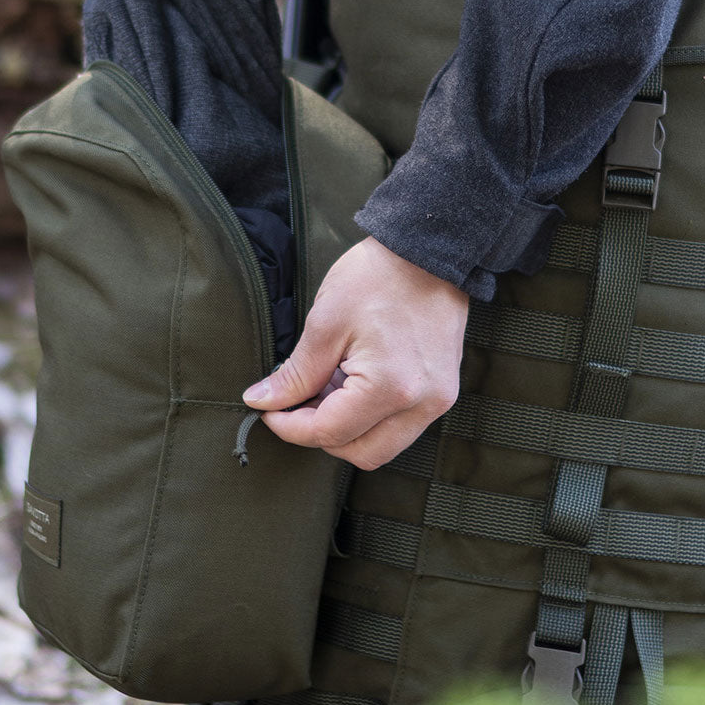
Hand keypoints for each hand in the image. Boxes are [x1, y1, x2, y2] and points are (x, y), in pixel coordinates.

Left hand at [243, 238, 468, 469]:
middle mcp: (421, 404)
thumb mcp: (325, 324)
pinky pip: (400, 425)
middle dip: (321, 436)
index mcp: (390, 387)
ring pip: (383, 445)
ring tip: (326, 388)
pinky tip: (351, 383)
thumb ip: (295, 374)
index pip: (330, 433)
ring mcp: (437, 400)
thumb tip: (262, 401)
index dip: (291, 427)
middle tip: (296, 405)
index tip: (269, 410)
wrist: (428, 250)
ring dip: (347, 428)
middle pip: (362, 454)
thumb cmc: (377, 277)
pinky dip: (370, 417)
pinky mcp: (442, 392)